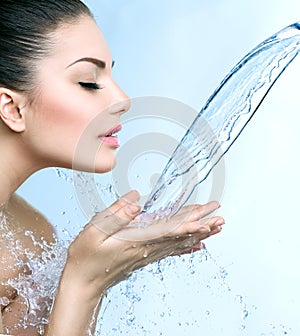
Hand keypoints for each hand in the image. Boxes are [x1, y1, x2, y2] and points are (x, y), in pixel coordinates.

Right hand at [65, 190, 223, 293]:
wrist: (83, 284)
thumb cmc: (86, 257)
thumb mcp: (94, 232)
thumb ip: (116, 215)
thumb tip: (137, 199)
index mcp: (136, 241)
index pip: (169, 231)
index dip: (190, 224)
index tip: (207, 219)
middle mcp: (146, 249)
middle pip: (179, 235)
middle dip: (201, 224)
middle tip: (219, 215)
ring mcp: (147, 254)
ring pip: (178, 242)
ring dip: (198, 233)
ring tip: (215, 226)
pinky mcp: (144, 256)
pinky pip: (170, 250)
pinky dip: (186, 245)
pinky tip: (196, 244)